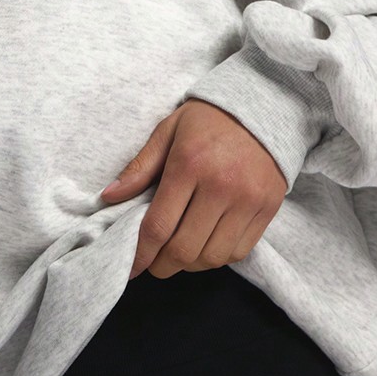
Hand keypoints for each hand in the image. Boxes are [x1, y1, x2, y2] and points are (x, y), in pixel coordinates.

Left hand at [99, 99, 288, 280]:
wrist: (265, 107)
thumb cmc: (209, 120)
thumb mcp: (168, 131)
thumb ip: (140, 167)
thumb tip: (109, 197)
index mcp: (189, 165)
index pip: (158, 225)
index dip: (141, 254)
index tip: (131, 268)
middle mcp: (221, 186)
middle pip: (184, 249)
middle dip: (162, 265)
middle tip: (154, 263)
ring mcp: (248, 200)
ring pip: (212, 257)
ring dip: (190, 265)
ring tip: (180, 254)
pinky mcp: (267, 208)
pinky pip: (239, 251)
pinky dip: (218, 258)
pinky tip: (206, 246)